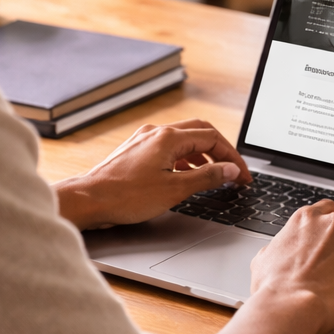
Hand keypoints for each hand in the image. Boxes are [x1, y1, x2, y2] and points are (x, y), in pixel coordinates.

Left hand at [54, 120, 251, 229]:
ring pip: (184, 140)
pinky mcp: (136, 150)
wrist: (89, 200)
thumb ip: (207, 177)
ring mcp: (145, 140)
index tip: (243, 175)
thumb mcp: (175, 189)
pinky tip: (188, 174)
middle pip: (200, 133)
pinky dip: (185, 159)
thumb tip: (230, 170)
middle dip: (221, 151)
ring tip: (216, 175)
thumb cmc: (126, 196)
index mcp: (168, 137)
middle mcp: (156, 133)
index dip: (233, 157)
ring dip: (204, 155)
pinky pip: (169, 148)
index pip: (212, 138)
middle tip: (234, 171)